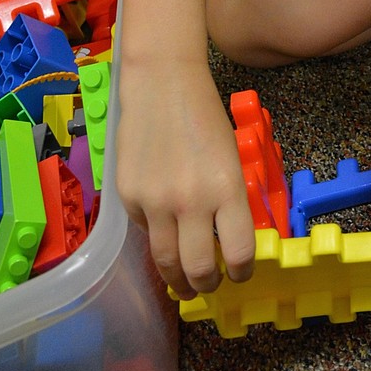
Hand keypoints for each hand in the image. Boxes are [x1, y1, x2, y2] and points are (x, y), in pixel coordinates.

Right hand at [116, 62, 254, 298]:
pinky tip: (164, 230)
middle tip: (210, 286)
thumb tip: (227, 236)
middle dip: (207, 284)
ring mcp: (155, 201)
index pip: (239, 251)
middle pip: (197, 268)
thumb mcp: (231, 156)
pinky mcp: (128, 197)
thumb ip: (229, 197)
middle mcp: (190, 200)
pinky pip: (144, 231)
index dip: (241, 270)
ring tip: (185, 285)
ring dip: (177, 280)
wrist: (163, 84)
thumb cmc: (204, 115)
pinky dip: (156, 236)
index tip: (240, 273)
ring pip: (165, 261)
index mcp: (226, 187)